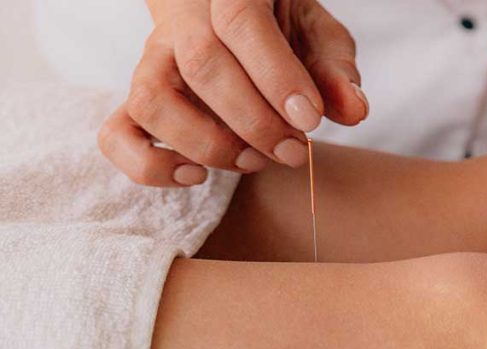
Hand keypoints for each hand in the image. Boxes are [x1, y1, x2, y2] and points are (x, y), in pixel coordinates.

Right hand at [99, 0, 368, 186]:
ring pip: (152, 99)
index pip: (240, 21)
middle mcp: (183, 23)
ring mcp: (154, 60)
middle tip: (296, 152)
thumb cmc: (284, 32)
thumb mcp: (320, 38)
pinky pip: (116, 134)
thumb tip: (354, 111)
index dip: (275, 75)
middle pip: (201, 64)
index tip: (309, 119)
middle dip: (254, 121)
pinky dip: (149, 164)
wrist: (233, 18)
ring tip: (255, 162)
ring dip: (207, 143)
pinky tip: (196, 176)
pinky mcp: (141, 99)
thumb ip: (336, 71)